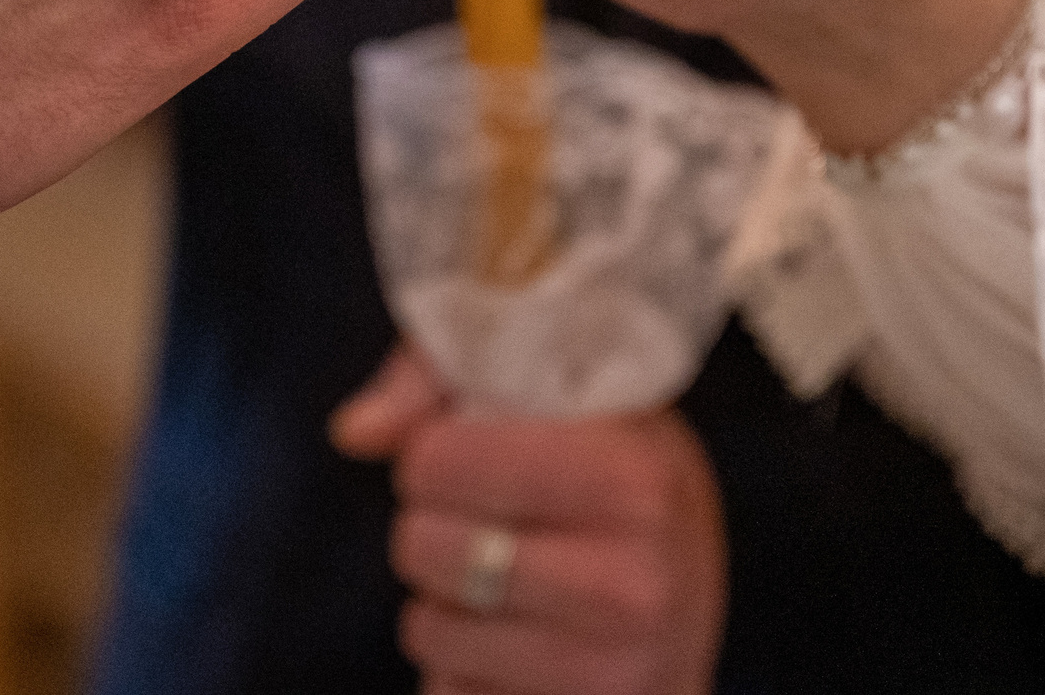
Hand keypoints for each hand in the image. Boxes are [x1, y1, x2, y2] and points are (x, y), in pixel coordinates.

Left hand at [333, 347, 725, 694]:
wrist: (691, 603)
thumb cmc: (616, 478)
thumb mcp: (565, 397)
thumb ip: (446, 379)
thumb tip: (354, 432)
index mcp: (631, 480)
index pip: (439, 460)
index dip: (434, 453)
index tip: (470, 454)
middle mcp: (629, 583)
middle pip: (421, 545)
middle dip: (431, 528)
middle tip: (484, 520)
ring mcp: (607, 674)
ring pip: (425, 630)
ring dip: (441, 604)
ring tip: (503, 579)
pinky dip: (459, 669)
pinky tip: (514, 639)